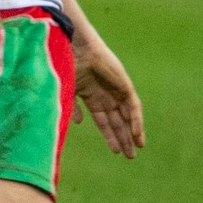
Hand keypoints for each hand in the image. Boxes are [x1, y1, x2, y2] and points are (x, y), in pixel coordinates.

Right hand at [71, 34, 144, 158]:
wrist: (75, 47)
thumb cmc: (65, 65)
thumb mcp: (67, 90)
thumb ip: (72, 106)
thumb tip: (77, 123)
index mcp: (90, 96)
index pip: (104, 120)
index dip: (110, 136)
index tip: (116, 151)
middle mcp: (105, 94)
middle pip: (117, 121)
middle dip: (122, 138)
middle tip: (129, 156)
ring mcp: (115, 89)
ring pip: (127, 116)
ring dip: (132, 133)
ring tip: (136, 150)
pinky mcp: (124, 85)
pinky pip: (133, 106)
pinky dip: (135, 120)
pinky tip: (137, 133)